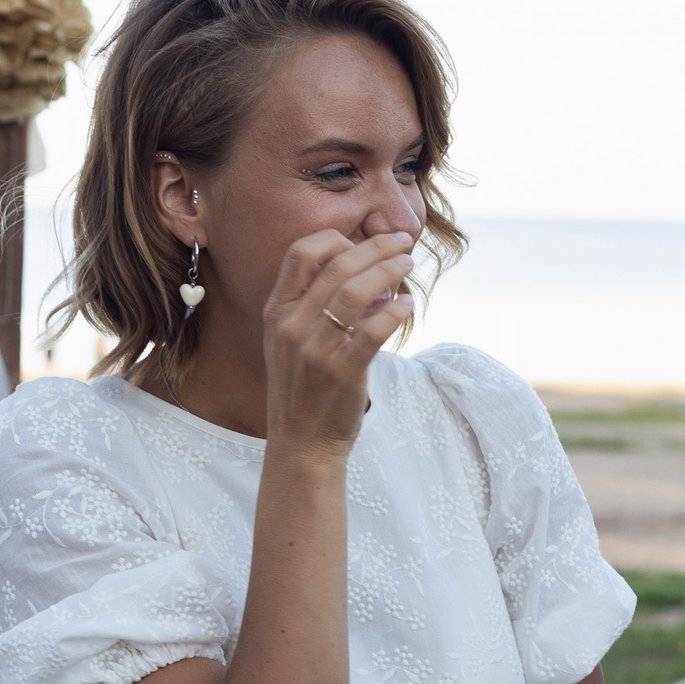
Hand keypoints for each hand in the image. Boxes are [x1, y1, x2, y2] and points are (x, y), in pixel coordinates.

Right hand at [259, 230, 415, 455]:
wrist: (301, 444)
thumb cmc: (303, 389)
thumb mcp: (291, 342)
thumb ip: (313, 305)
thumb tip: (361, 270)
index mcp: (276, 312)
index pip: (300, 253)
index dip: (335, 239)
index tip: (361, 243)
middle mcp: (291, 326)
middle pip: (338, 266)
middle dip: (376, 248)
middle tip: (402, 243)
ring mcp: (314, 350)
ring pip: (357, 292)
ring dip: (390, 272)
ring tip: (409, 266)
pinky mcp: (341, 372)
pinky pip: (374, 330)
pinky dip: (395, 311)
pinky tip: (407, 306)